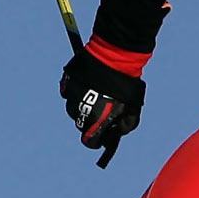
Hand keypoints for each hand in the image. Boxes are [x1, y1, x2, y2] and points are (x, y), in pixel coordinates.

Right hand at [62, 46, 145, 160]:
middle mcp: (78, 111)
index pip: (89, 141)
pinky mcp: (66, 82)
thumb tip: (117, 133)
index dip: (96, 139)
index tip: (101, 134)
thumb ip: (125, 126)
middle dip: (91, 120)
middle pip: (81, 124)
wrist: (114, 56)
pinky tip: (89, 84)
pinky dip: (76, 91)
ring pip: (74, 107)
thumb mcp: (132, 109)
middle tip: (103, 108)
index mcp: (94, 120)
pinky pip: (69, 93)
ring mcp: (70, 96)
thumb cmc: (125, 85)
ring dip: (83, 104)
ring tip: (96, 93)